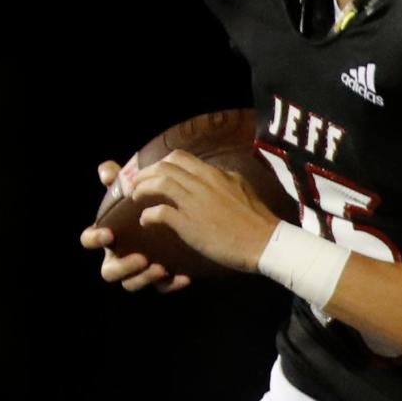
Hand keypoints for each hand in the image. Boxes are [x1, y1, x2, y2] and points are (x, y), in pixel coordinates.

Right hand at [79, 161, 191, 293]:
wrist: (177, 218)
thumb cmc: (144, 204)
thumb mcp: (132, 192)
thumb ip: (118, 180)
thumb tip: (106, 170)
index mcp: (107, 236)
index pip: (89, 240)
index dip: (95, 238)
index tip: (109, 233)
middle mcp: (117, 256)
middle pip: (109, 272)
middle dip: (123, 266)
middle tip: (140, 257)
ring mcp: (137, 271)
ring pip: (131, 284)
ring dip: (144, 278)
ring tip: (160, 268)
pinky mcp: (159, 279)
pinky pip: (161, 288)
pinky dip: (171, 284)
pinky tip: (184, 275)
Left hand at [131, 148, 278, 272]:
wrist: (265, 243)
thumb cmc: (257, 220)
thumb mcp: (242, 188)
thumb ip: (224, 180)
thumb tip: (214, 176)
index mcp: (214, 174)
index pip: (180, 157)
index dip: (161, 163)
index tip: (154, 173)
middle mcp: (203, 183)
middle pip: (165, 166)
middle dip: (146, 173)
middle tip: (137, 183)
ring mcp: (195, 202)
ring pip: (159, 183)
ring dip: (142, 189)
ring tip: (136, 197)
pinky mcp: (189, 224)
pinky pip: (160, 212)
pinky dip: (148, 215)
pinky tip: (145, 221)